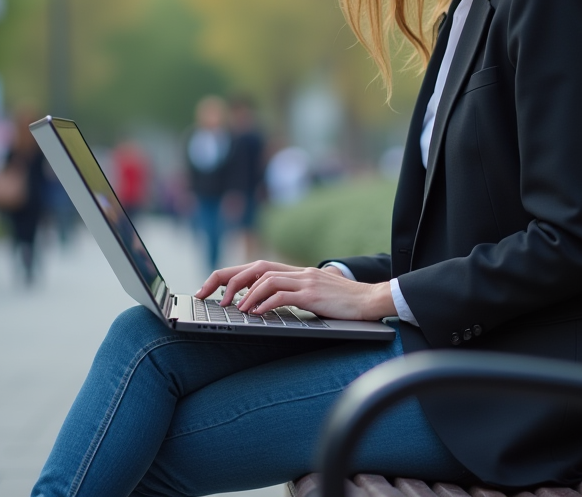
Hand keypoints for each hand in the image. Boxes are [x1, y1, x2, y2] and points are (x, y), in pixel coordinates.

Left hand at [195, 261, 393, 320]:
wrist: (372, 302)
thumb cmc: (344, 304)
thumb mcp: (314, 297)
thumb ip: (293, 296)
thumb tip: (265, 308)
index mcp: (296, 273)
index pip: (256, 267)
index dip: (231, 276)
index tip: (211, 289)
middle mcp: (298, 272)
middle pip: (255, 267)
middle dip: (228, 280)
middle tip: (210, 297)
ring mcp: (306, 281)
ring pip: (265, 279)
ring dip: (246, 295)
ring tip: (235, 309)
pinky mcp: (313, 294)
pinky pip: (282, 295)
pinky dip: (265, 303)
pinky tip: (257, 314)